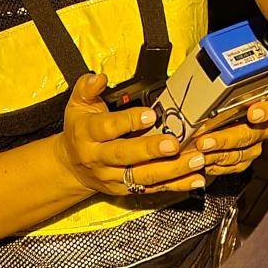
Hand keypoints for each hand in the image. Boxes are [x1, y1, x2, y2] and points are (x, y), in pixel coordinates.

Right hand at [55, 74, 205, 195]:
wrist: (72, 167)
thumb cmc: (80, 130)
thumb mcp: (78, 104)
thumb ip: (87, 88)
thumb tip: (99, 77)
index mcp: (87, 134)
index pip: (108, 127)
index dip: (129, 121)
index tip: (150, 114)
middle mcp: (99, 158)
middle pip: (125, 155)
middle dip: (151, 150)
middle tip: (173, 143)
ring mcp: (113, 177)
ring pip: (143, 175)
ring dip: (171, 169)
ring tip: (194, 159)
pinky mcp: (126, 189)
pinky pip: (153, 188)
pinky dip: (176, 184)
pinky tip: (195, 178)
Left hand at [194, 96, 267, 175]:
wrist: (221, 116)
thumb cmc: (221, 99)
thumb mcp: (223, 90)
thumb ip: (221, 92)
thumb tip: (205, 89)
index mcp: (262, 104)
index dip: (264, 111)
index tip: (252, 113)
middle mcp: (262, 126)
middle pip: (250, 135)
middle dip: (224, 139)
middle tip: (204, 141)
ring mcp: (254, 145)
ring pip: (240, 154)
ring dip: (217, 155)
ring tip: (199, 154)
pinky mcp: (245, 160)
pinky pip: (234, 166)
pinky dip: (217, 166)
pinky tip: (204, 161)